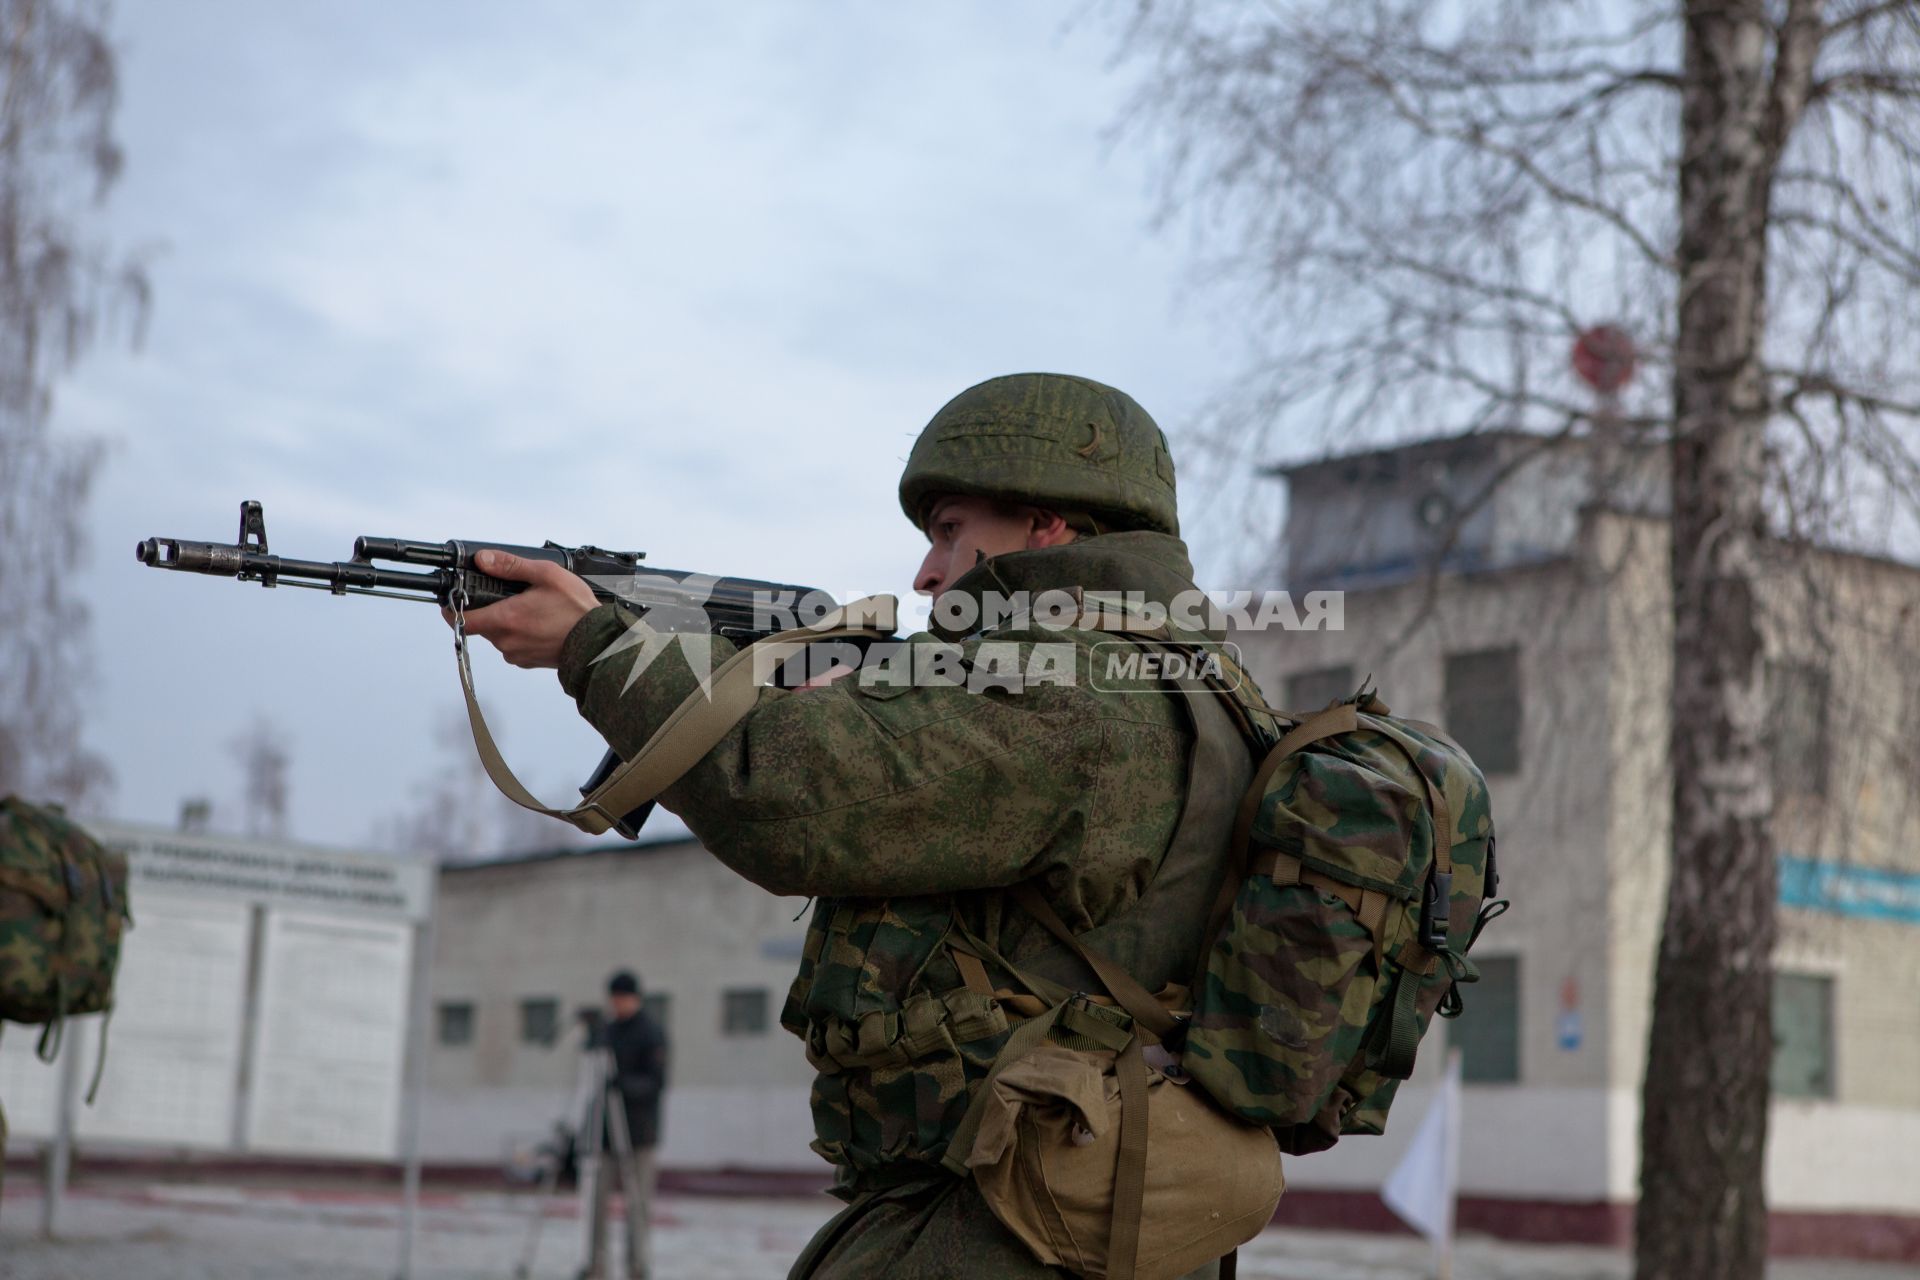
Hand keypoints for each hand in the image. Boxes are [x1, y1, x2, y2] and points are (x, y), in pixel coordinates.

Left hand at [443, 549, 598, 668]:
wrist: (599, 643)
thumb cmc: (577, 611)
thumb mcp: (546, 575)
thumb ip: (510, 566)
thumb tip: (483, 559)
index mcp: (505, 619)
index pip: (460, 619)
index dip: (452, 608)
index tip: (455, 600)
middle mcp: (506, 640)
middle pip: (481, 625)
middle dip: (490, 610)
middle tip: (510, 596)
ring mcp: (517, 654)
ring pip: (498, 635)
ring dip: (507, 622)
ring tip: (532, 610)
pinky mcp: (528, 662)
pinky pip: (514, 646)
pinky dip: (521, 635)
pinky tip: (540, 624)